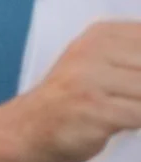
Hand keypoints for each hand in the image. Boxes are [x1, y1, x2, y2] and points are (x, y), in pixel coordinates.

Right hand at [16, 21, 140, 161]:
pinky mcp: (93, 109)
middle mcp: (94, 51)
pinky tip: (133, 121)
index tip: (137, 82)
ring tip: (134, 108)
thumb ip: (137, 59)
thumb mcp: (104, 64)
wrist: (31, 127)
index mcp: (103, 34)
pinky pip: (140, 114)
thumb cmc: (77, 98)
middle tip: (136, 95)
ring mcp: (90, 79)